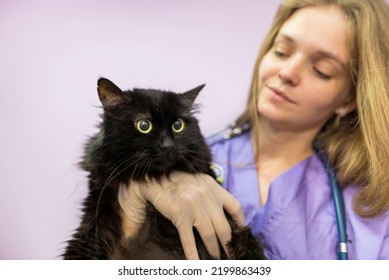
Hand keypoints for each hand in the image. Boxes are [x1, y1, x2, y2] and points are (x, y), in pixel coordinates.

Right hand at [119, 172, 244, 258]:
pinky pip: (189, 239)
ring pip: (209, 234)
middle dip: (228, 243)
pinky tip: (196, 263)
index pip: (234, 206)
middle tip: (232, 254)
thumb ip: (210, 193)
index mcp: (213, 186)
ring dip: (214, 250)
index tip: (241, 232)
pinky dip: (193, 253)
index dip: (239, 221)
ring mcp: (194, 207)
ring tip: (216, 259)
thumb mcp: (198, 181)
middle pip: (224, 226)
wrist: (154, 177)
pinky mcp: (180, 215)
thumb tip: (219, 211)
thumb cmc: (176, 179)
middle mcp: (206, 196)